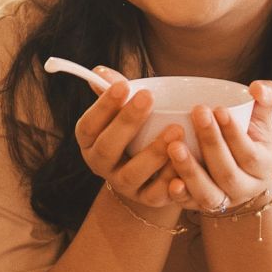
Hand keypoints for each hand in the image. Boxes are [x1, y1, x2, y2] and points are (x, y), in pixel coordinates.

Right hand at [73, 69, 191, 223]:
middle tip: (148, 98)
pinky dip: (169, 183)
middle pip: (108, 148)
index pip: (88, 125)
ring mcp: (123, 184)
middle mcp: (101, 164)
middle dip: (127, 122)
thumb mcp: (123, 110)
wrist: (149, 171)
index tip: (123, 85)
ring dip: (153, 153)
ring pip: (132, 174)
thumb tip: (100, 72)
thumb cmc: (136, 128)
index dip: (103, 106)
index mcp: (90, 141)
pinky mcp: (146, 199)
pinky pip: (156, 195)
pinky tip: (183, 169)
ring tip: (175, 130)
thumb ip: (114, 91)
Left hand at [165, 81, 271, 216]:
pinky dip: (180, 195)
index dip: (235, 134)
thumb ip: (266, 96)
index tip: (219, 109)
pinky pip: (189, 205)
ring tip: (174, 146)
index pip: (251, 154)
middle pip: (228, 173)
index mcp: (266, 165)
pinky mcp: (201, 207)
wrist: (234, 165)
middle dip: (212, 143)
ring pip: (209, 194)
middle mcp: (247, 188)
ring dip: (191, 171)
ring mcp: (224, 201)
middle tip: (197, 113)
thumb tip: (257, 88)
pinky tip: (169, 181)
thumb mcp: (260, 116)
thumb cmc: (247, 132)